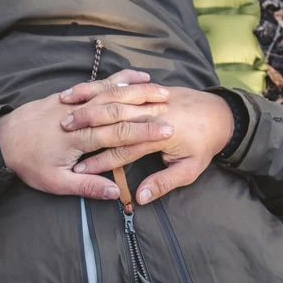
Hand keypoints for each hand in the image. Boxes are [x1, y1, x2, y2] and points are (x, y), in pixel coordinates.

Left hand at [0, 70, 172, 200]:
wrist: (1, 139)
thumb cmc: (28, 164)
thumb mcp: (55, 183)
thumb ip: (86, 187)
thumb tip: (115, 194)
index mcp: (81, 139)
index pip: (120, 133)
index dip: (145, 132)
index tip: (168, 132)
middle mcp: (81, 115)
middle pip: (121, 109)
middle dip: (148, 109)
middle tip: (173, 110)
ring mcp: (75, 101)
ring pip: (111, 90)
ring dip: (138, 90)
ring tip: (161, 90)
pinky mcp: (70, 95)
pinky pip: (99, 83)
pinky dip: (119, 79)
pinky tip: (135, 77)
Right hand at [59, 82, 234, 202]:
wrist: (221, 114)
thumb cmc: (205, 145)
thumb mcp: (190, 170)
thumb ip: (164, 183)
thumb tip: (142, 198)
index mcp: (159, 134)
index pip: (122, 149)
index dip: (99, 162)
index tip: (78, 171)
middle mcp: (151, 111)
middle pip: (111, 120)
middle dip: (84, 129)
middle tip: (61, 136)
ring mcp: (150, 97)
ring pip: (112, 98)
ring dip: (86, 105)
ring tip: (65, 114)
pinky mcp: (149, 90)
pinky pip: (121, 84)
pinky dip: (100, 87)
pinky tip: (79, 92)